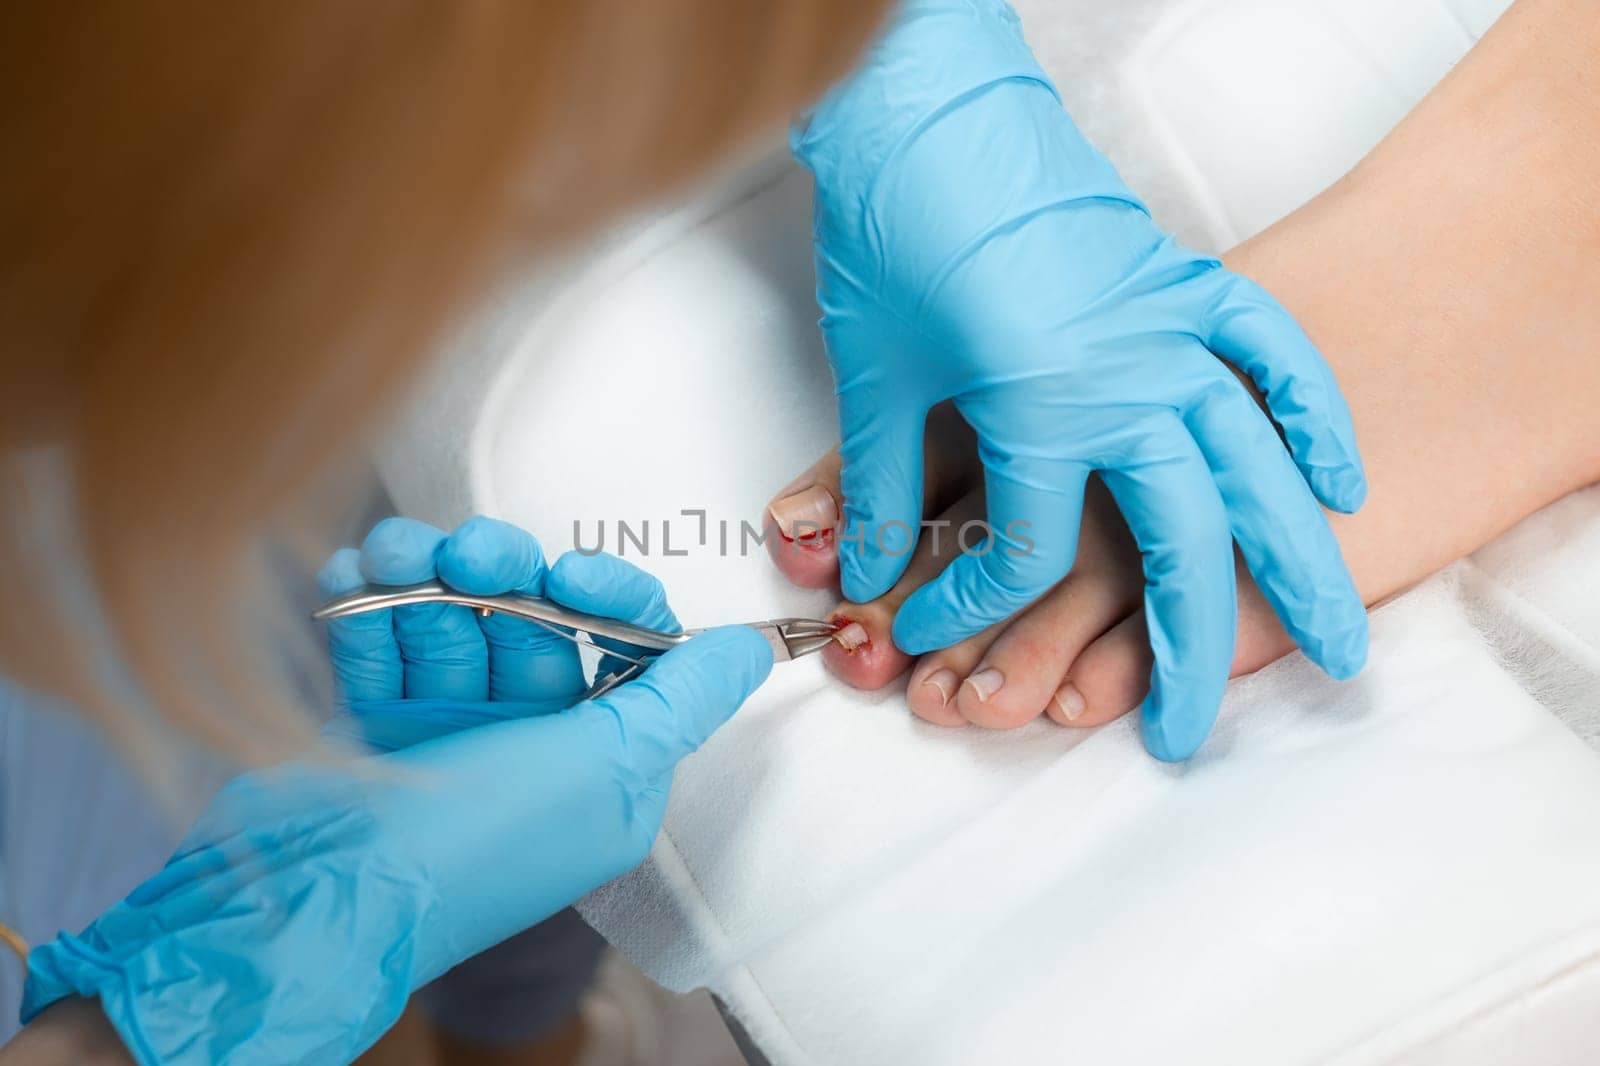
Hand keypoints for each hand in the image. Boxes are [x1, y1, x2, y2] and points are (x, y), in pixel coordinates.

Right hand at [21, 517, 771, 1064]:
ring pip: (451, 618)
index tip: (568, 574)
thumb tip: (750, 649)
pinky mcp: (374, 726)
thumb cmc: (477, 845)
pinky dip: (362, 603)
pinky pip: (378, 642)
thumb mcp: (604, 770)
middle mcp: (530, 745)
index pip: (624, 645)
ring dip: (421, 575)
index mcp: (601, 760)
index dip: (604, 594)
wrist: (318, 904)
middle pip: (533, 619)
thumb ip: (683, 700)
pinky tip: (347, 576)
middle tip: (469, 555)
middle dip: (502, 574)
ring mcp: (448, 734)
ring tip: (391, 555)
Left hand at [791, 0, 1366, 758]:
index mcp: (1042, 405)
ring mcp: (1170, 327)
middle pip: (1179, 542)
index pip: (1020, 556)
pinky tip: (1335, 477)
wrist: (929, 107)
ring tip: (1339, 641)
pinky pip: (1270, 353)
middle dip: (1188, 650)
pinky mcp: (1186, 283)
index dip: (962, 611)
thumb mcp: (877, 375)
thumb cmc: (900, 226)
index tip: (916, 631)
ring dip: (1298, 558)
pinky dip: (1307, 413)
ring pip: (1255, 466)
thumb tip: (871, 577)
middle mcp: (1127, 377)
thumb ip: (883, 491)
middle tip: (1193, 733)